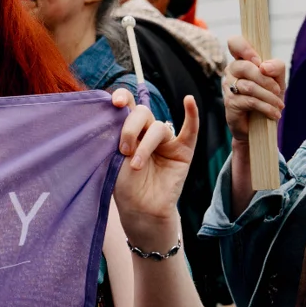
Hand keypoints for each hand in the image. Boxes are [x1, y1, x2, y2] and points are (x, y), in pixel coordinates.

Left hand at [110, 90, 199, 232]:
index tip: (114, 103)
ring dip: (145, 145)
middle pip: (142, 112)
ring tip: (136, 165)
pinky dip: (192, 115)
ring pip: (158, 128)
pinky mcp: (183, 151)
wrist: (139, 209)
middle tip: (124, 150)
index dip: (121, 97)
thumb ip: (115, 133)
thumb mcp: (113, 156)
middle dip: (130, 128)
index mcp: (129, 128)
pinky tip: (189, 101)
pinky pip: (190, 131)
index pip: (127, 104)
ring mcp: (166, 140)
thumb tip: (117, 110)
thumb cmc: (123, 184)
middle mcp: (147, 131)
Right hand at [223, 36, 285, 141]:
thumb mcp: (278, 80)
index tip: (258, 61)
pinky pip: (250, 101)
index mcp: (242, 60)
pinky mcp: (230, 103)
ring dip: (269, 97)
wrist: (262, 125)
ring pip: (249, 86)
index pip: (235, 43)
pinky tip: (274, 114)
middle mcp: (232, 71)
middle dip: (265, 80)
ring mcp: (228, 87)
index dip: (245, 48)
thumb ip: (276, 67)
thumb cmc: (268, 98)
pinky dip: (266, 107)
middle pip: (245, 66)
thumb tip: (264, 66)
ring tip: (279, 106)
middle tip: (278, 91)